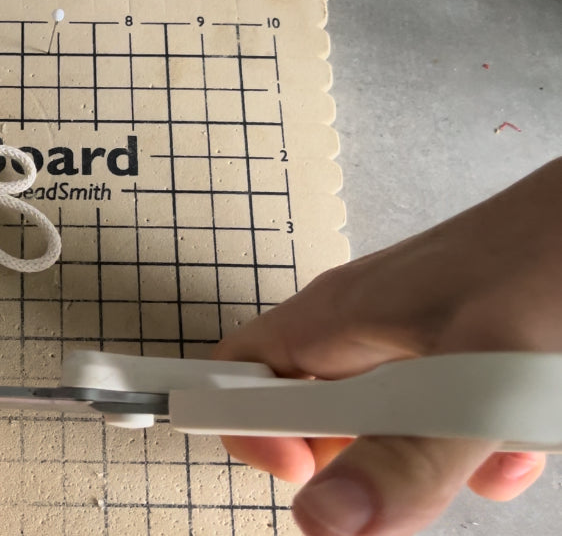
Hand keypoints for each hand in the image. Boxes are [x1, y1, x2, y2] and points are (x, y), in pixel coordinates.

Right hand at [215, 158, 561, 534]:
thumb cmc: (551, 254)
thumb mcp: (477, 378)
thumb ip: (404, 458)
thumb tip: (323, 518)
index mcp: (333, 319)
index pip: (233, 378)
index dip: (247, 430)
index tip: (300, 471)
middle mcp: (359, 329)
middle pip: (308, 415)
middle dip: (351, 459)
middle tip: (405, 467)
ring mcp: (409, 341)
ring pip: (380, 426)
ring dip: (426, 458)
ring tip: (480, 446)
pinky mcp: (458, 352)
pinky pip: (440, 419)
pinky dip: (475, 445)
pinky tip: (516, 443)